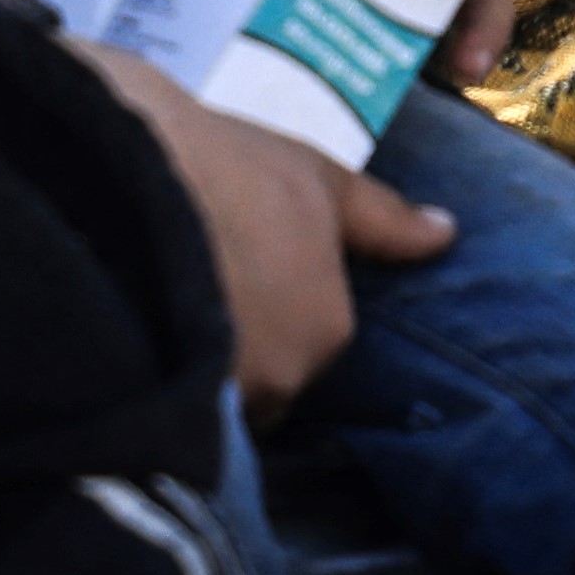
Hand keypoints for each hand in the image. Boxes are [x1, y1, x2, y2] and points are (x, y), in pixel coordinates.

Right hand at [81, 46, 457, 405]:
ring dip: (208, 367)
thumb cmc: (231, 167)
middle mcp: (283, 380)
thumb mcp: (317, 179)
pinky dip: (167, 382)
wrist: (128, 170)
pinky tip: (143, 338)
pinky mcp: (161, 402)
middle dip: (247, 345)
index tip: (243, 267)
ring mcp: (220, 398)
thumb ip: (384, 219)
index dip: (277, 304)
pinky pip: (176, 408)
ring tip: (165, 306)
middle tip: (205, 280)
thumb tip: (446, 233)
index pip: (312, 340)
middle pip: (269, 378)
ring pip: (224, 398)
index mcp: (326, 330)